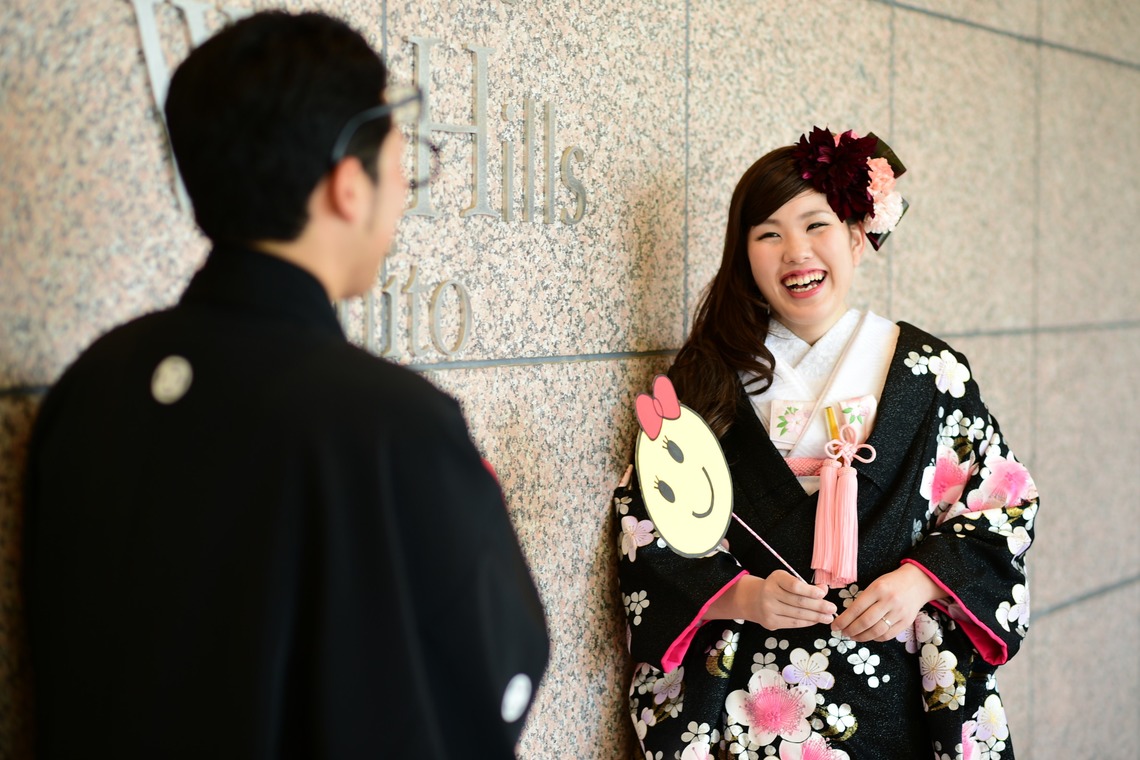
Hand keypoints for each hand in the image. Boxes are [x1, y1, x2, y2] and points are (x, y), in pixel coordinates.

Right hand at [707, 571, 836, 629]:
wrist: (753, 600)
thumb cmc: (776, 588)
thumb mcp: (788, 580)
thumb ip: (805, 584)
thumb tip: (824, 589)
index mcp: (776, 579)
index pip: (794, 586)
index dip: (810, 590)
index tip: (823, 593)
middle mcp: (770, 593)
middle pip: (798, 602)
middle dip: (818, 606)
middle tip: (832, 609)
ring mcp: (769, 609)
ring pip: (797, 615)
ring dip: (816, 617)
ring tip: (828, 617)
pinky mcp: (770, 622)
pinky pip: (793, 623)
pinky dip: (807, 622)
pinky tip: (815, 621)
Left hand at [831, 564, 944, 642]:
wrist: (918, 582)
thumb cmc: (892, 583)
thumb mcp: (876, 584)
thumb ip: (864, 599)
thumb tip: (847, 617)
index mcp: (878, 589)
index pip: (856, 608)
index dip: (843, 620)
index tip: (835, 626)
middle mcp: (889, 601)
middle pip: (865, 622)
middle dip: (850, 630)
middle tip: (842, 633)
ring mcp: (899, 613)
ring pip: (876, 631)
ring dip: (861, 637)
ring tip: (853, 637)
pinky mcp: (906, 622)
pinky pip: (888, 635)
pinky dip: (875, 638)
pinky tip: (868, 636)